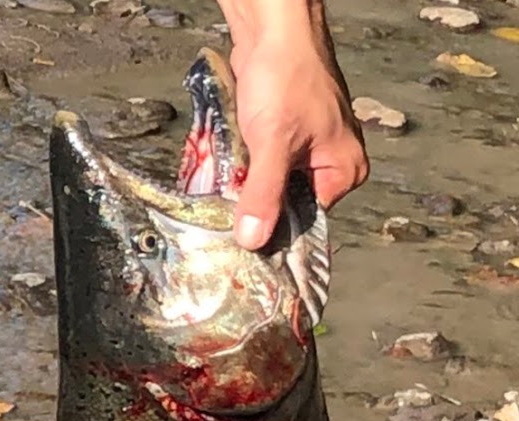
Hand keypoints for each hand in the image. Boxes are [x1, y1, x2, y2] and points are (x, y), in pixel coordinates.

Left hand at [222, 0, 367, 248]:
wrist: (272, 30)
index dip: (272, 233)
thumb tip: (254, 239)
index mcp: (343, 171)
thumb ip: (264, 194)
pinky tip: (224, 167)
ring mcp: (304, 151)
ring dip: (242, 189)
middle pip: (284, 207)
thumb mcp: (273, 144)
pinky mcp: (280, 139)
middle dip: (254, 208)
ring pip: (266, 187)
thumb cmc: (286, 75)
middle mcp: (329, 165)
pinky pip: (256, 167)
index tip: (240, 245)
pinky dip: (239, 169)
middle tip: (224, 217)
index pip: (305, 223)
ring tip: (222, 187)